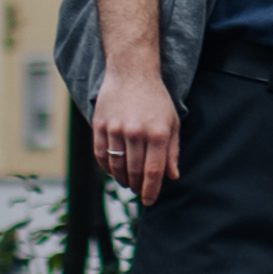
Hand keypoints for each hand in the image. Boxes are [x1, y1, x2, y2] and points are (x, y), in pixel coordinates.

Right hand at [91, 62, 184, 203]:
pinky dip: (106, 168)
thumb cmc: (155, 99)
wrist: (131, 72)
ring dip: (121, 179)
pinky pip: (100, 155)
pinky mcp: (100, 125)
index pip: (153, 171)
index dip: (151, 190)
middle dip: (137, 187)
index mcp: (157, 133)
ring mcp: (115, 129)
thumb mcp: (172, 122)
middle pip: (134, 172)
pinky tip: (113, 170)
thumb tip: (172, 176)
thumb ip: (172, 151)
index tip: (149, 201)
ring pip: (116, 166)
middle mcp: (136, 132)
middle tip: (138, 191)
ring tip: (127, 182)